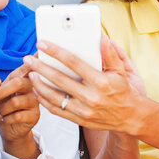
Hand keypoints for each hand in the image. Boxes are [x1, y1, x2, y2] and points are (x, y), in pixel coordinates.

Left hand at [0, 61, 40, 158]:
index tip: (39, 51)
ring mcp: (35, 101)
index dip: (35, 58)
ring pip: (15, 102)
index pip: (29, 65)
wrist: (6, 128)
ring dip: (2, 109)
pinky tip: (8, 119)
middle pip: (17, 83)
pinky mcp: (36, 115)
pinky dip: (6, 119)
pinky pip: (17, 115)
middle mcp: (32, 87)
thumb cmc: (1, 106)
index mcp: (22, 77)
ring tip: (2, 112)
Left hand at [27, 37, 145, 134]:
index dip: (56, 52)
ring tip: (31, 75)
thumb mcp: (122, 71)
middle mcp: (91, 97)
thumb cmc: (124, 91)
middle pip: (59, 79)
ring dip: (39, 85)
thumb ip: (111, 55)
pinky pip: (57, 111)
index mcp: (101, 82)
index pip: (74, 63)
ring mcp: (84, 111)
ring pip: (54, 97)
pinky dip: (45, 101)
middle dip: (41, 68)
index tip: (43, 44)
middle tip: (28, 59)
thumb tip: (103, 38)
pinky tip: (38, 91)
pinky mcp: (79, 120)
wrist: (130, 117)